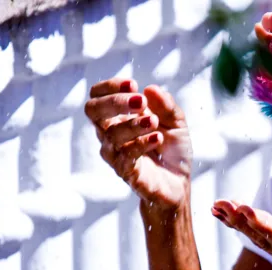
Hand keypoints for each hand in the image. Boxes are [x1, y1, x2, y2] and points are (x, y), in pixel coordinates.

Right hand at [85, 79, 191, 207]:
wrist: (179, 183)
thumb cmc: (172, 150)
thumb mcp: (176, 123)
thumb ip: (166, 106)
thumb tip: (151, 89)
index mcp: (117, 116)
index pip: (98, 95)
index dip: (111, 86)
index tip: (134, 84)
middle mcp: (109, 133)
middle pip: (92, 110)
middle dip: (115, 101)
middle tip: (141, 102)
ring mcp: (114, 153)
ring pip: (110, 133)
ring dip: (134, 124)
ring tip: (155, 122)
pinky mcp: (125, 171)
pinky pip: (125, 155)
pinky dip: (142, 143)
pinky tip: (158, 138)